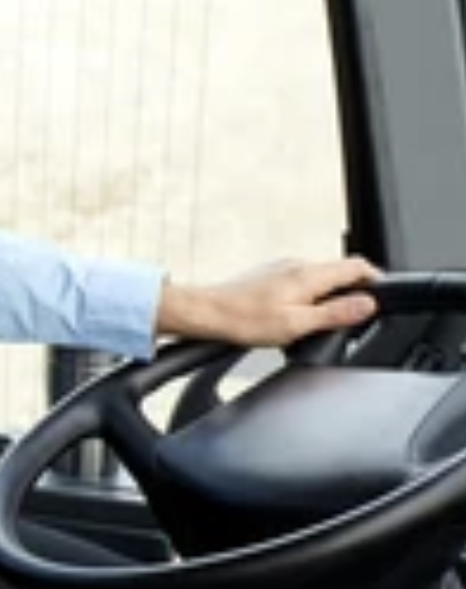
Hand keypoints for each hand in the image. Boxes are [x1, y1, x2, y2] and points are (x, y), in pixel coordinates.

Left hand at [156, 256, 379, 347]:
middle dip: (354, 293)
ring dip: (330, 297)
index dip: (376, 281)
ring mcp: (280, 269)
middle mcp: (295, 265)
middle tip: (356, 319)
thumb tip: (367, 304)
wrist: (204, 313)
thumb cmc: (242, 320)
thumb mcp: (297, 324)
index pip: (357, 267)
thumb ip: (335, 313)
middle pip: (339, 272)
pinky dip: (310, 298)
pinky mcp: (268, 277)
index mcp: (308, 274)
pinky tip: (299, 319)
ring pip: (319, 279)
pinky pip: (301, 283)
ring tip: (326, 324)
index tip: (383, 298)